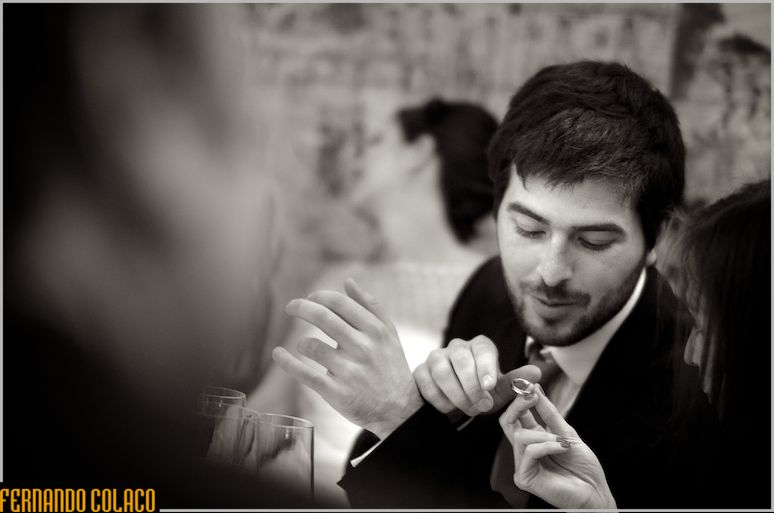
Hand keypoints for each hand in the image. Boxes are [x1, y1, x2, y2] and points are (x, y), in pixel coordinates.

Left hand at [272, 278, 421, 439]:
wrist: (399, 410)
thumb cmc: (391, 367)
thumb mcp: (389, 334)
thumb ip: (371, 306)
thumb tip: (347, 281)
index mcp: (375, 331)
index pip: (339, 303)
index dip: (319, 296)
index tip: (309, 299)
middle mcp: (362, 348)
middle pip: (322, 317)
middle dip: (300, 308)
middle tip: (290, 307)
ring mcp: (349, 371)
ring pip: (311, 346)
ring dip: (301, 342)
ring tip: (304, 346)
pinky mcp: (336, 393)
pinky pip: (305, 374)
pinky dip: (287, 362)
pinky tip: (278, 354)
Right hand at [413, 335, 540, 415]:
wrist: (457, 403)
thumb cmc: (482, 394)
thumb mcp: (501, 391)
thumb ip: (517, 383)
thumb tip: (536, 373)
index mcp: (480, 346)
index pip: (483, 348)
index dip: (485, 367)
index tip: (489, 387)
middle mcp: (457, 347)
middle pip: (460, 357)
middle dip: (471, 385)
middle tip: (481, 406)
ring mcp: (436, 357)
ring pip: (441, 370)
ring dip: (456, 394)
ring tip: (468, 409)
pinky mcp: (420, 371)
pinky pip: (426, 383)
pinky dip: (439, 399)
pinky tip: (450, 409)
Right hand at [499, 385, 616, 509]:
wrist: (596, 491)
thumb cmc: (584, 467)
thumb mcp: (568, 432)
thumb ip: (549, 413)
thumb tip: (535, 389)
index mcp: (534, 439)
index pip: (517, 416)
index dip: (520, 399)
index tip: (529, 384)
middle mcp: (525, 451)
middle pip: (507, 423)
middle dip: (518, 406)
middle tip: (531, 395)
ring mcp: (523, 464)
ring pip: (520, 437)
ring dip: (544, 434)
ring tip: (563, 441)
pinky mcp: (524, 477)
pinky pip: (530, 452)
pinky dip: (547, 446)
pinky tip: (562, 447)